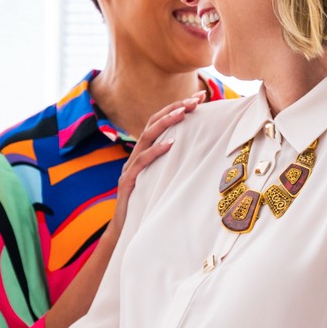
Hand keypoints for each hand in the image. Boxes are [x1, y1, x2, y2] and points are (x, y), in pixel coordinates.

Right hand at [111, 93, 203, 221]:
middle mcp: (136, 154)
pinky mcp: (128, 181)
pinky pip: (141, 162)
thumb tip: (202, 152)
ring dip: (166, 122)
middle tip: (196, 99)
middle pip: (153, 122)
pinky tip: (170, 144)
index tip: (200, 98)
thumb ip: (173, 165)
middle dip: (175, 107)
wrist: (125, 229)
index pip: (161, 122)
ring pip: (147, 136)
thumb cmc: (147, 204)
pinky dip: (156, 151)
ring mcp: (131, 166)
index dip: (178, 107)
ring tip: (184, 112)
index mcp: (145, 152)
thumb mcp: (162, 180)